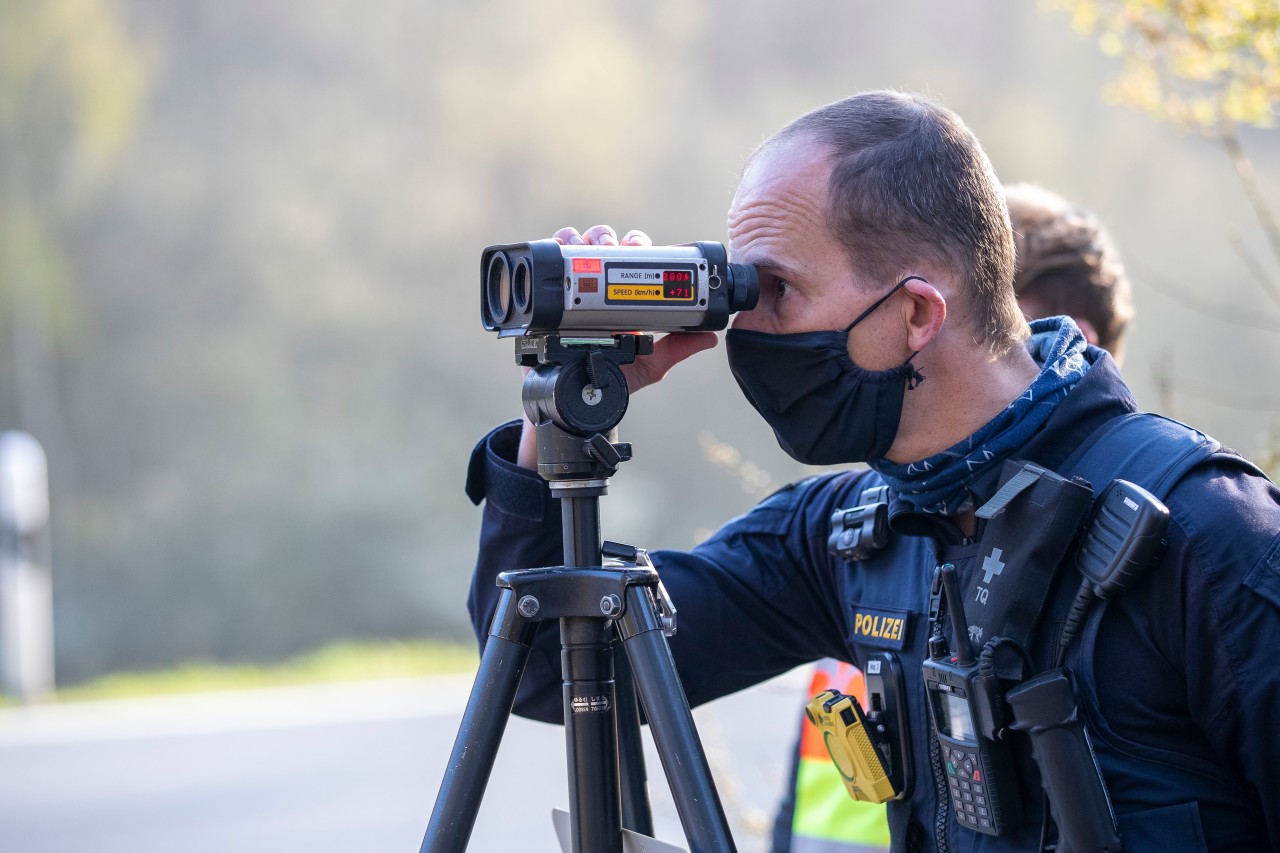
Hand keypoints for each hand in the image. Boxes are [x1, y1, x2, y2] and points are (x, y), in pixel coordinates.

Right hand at [515, 225, 718, 467]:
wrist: (573, 400)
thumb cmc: (608, 379)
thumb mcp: (647, 364)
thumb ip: (676, 350)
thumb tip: (710, 338)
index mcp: (620, 296)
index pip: (630, 257)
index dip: (636, 245)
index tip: (640, 248)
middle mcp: (595, 287)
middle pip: (602, 244)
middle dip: (608, 238)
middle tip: (614, 248)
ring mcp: (570, 288)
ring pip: (576, 245)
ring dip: (583, 238)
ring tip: (590, 248)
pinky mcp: (547, 294)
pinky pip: (549, 260)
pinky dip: (556, 245)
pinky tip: (563, 250)